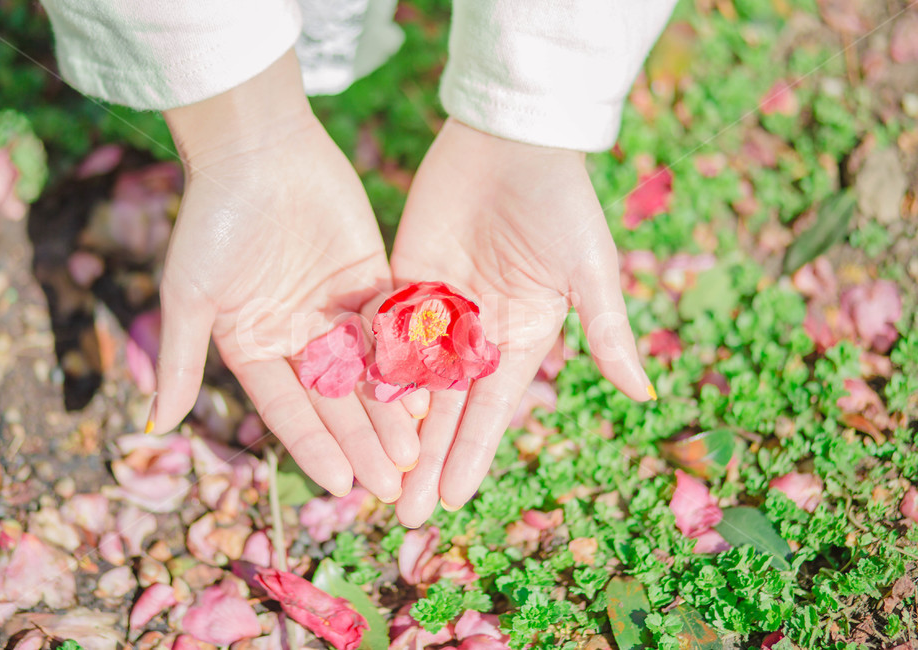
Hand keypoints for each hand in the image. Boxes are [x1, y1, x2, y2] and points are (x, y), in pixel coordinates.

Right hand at [153, 50, 417, 500]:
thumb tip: (156, 425)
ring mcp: (336, 309)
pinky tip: (430, 392)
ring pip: (369, 371)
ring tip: (416, 451)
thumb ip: (182, 360)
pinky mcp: (371, 279)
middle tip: (392, 482)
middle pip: (336, 400)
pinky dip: (409, 360)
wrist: (259, 147)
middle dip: (363, 441)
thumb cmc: (214, 221)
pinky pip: (392, 328)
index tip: (342, 485)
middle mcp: (297, 335)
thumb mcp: (191, 296)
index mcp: (255, 346)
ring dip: (391, 411)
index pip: (290, 410)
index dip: (315, 447)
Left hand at [390, 118, 652, 525]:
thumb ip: (607, 332)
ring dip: (391, 428)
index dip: (470, 454)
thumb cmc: (560, 202)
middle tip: (401, 511)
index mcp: (520, 338)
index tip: (452, 500)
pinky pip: (382, 333)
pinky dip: (368, 370)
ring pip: (408, 381)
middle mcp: (476, 334)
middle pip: (444, 408)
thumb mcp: (590, 270)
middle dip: (424, 458)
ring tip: (372, 474)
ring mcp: (436, 310)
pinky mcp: (402, 280)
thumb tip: (645, 396)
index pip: (491, 410)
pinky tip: (349, 408)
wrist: (510, 140)